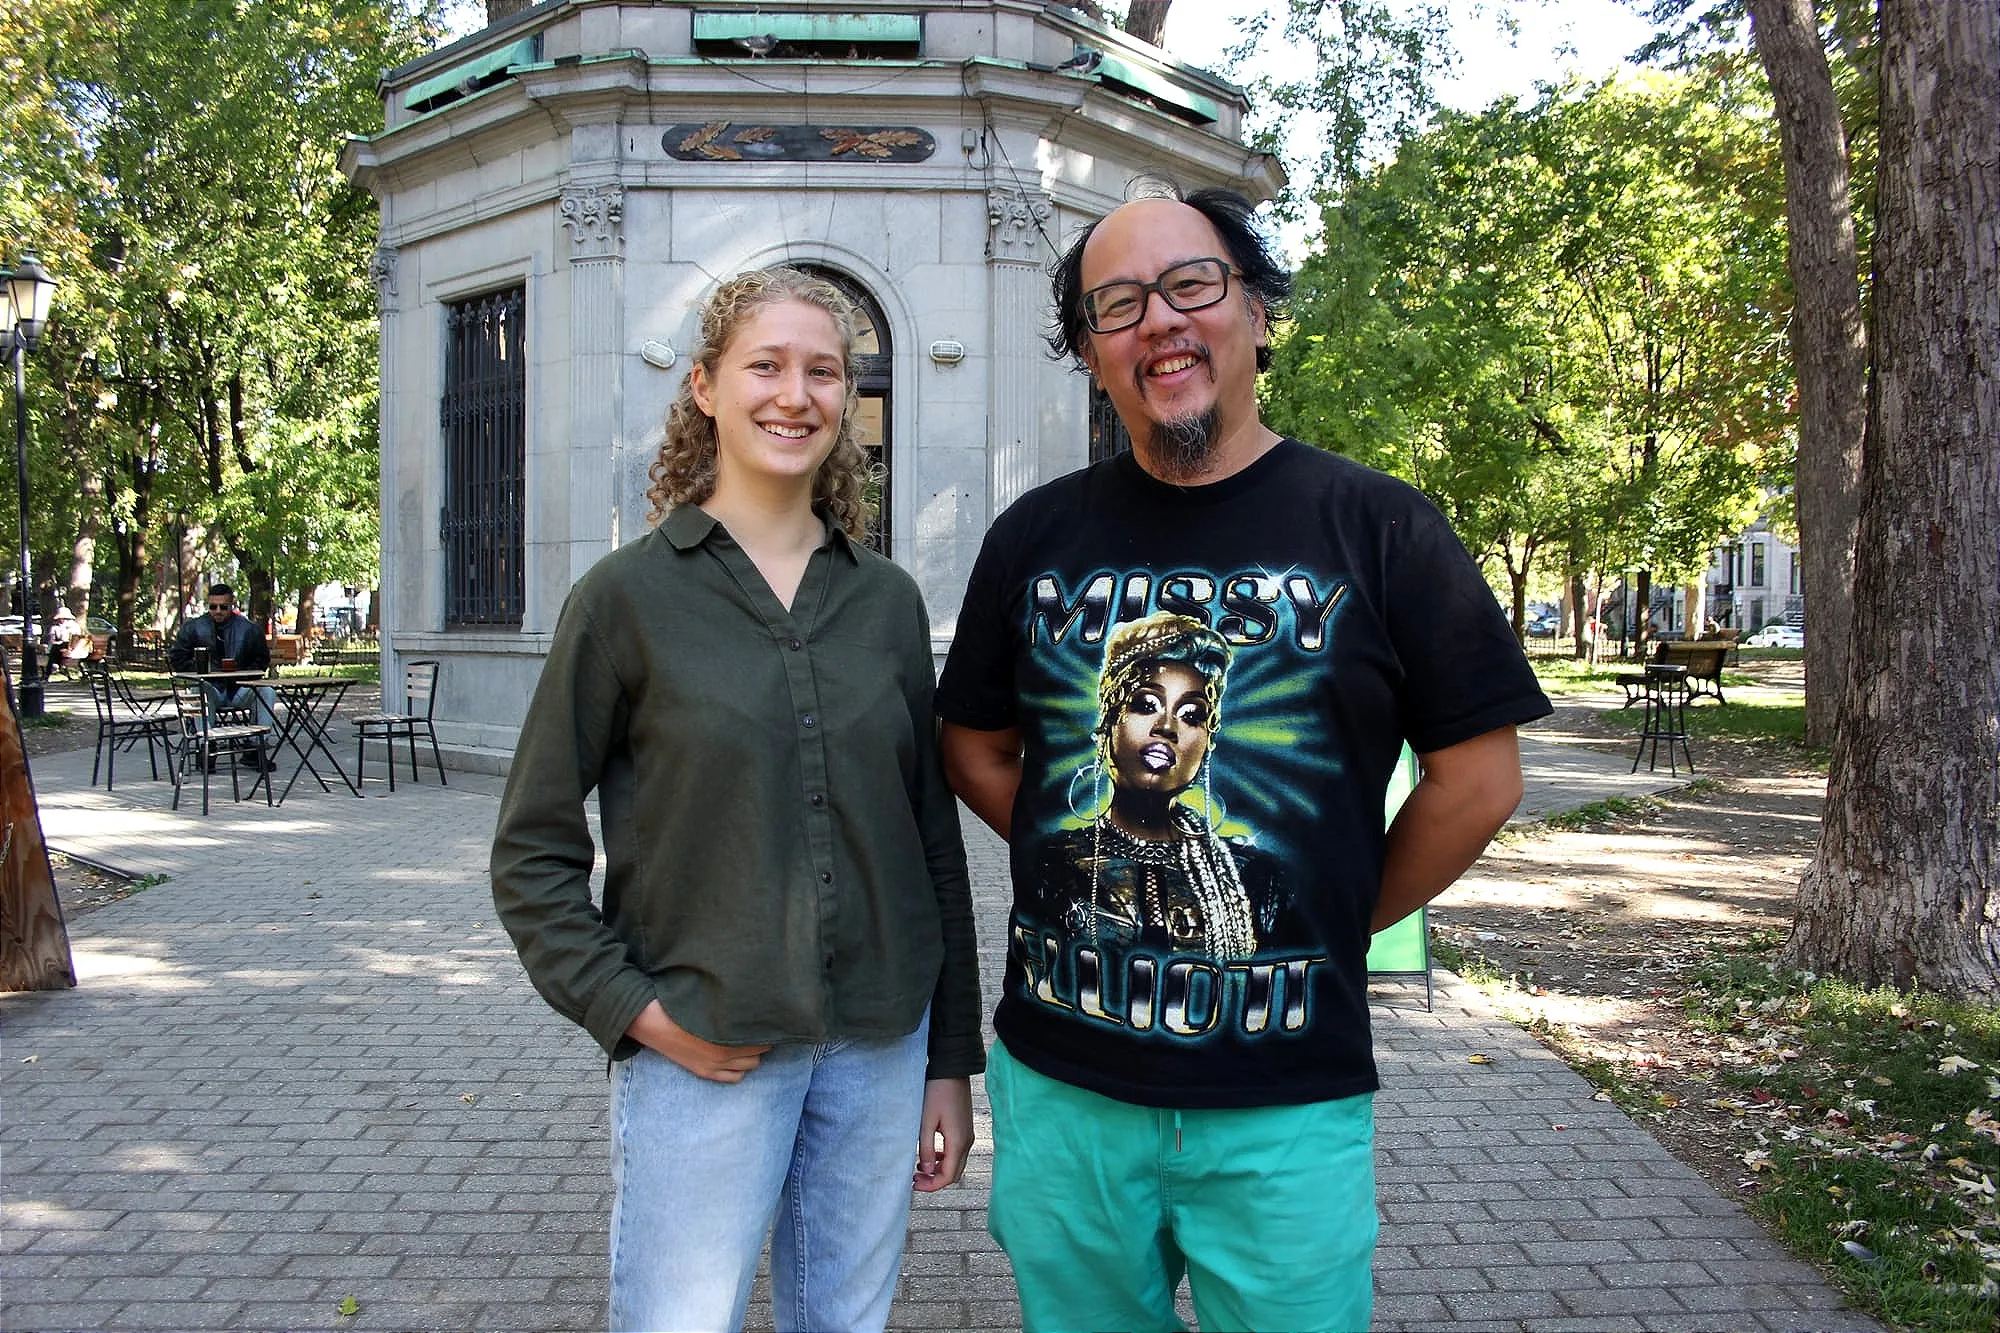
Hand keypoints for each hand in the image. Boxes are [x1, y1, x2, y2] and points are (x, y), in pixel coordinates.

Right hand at [624, 1000, 769, 1082]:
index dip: (765, 1026)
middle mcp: (724, 1052)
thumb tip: (752, 998)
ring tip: (748, 1042)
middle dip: (761, 1040)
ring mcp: (714, 1065)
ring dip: (752, 1054)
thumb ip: (732, 1005)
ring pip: (751, 1065)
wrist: (652, 1020)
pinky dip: (740, 1069)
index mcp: (727, 1032)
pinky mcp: (704, 1072)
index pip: (762, 1035)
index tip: (765, 1020)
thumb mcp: (711, 1001)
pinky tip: (737, 1058)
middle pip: (760, 1050)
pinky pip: (735, 1078)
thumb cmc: (681, 1004)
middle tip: (757, 1030)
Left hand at [913, 1076, 972, 1191]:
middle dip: (935, 1180)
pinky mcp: (965, 1129)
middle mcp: (967, 1142)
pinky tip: (929, 1154)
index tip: (914, 1184)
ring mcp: (968, 1135)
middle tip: (915, 1178)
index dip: (931, 1185)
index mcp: (958, 1142)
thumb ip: (925, 1148)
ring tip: (919, 1168)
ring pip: (955, 1164)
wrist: (952, 1071)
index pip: (948, 1176)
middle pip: (954, 1173)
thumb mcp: (926, 1122)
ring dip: (939, 1170)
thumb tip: (925, 1170)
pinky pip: (956, 1152)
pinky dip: (943, 1159)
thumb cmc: (937, 1093)